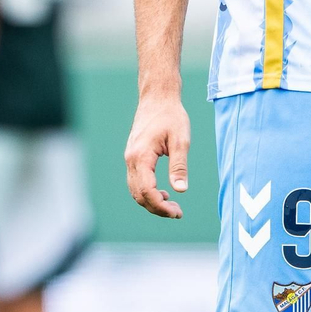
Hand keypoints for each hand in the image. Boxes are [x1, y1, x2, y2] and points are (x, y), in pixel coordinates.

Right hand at [125, 92, 190, 218]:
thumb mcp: (181, 141)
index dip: (161, 207)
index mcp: (141, 157)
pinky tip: (163, 193)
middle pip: (138, 195)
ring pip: (135, 190)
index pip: (147, 191)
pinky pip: (136, 181)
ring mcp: (130, 158)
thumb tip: (181, 190)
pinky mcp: (133, 157)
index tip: (177, 212)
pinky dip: (147, 192)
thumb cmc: (171, 116)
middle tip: (177, 213)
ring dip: (151, 201)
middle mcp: (131, 160)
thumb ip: (179, 166)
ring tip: (172, 206)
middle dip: (156, 208)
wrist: (158, 98)